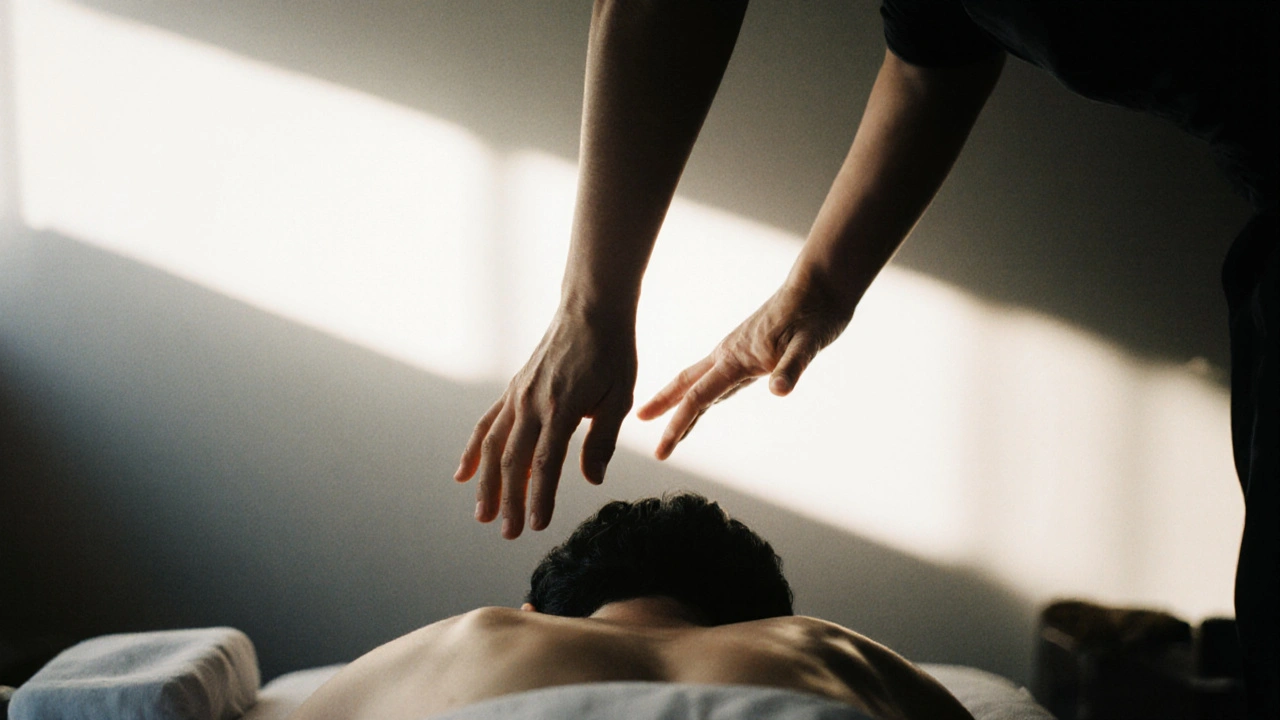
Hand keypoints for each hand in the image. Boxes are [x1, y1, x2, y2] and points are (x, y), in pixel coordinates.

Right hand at [456, 308, 636, 538]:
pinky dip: (473, 451)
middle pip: (513, 460)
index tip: (537, 525)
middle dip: (510, 500)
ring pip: (492, 446)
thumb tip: (592, 480)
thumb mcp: (620, 395)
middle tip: (509, 533)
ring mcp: (518, 395)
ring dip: (485, 483)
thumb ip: (603, 439)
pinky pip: (487, 424)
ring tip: (483, 514)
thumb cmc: (611, 350)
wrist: (590, 308)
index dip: (540, 496)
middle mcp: (532, 402)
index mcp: (562, 406)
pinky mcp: (513, 389)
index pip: (547, 462)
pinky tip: (463, 475)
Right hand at [636, 277, 852, 459]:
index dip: (677, 426)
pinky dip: (702, 391)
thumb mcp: (809, 343)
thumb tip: (779, 390)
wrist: (820, 287)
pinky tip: (703, 400)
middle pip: (687, 385)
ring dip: (679, 400)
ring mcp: (737, 351)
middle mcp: (729, 354)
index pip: (698, 398)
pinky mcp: (748, 350)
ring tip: (659, 416)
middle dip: (663, 407)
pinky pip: (717, 377)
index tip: (661, 450)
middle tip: (638, 422)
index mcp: (736, 357)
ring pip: (699, 380)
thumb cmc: (815, 313)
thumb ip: (792, 367)